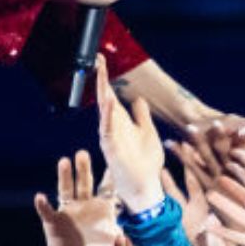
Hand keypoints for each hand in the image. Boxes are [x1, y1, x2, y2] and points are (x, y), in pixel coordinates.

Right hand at [33, 150, 117, 245]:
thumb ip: (121, 242)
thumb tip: (124, 236)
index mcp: (102, 208)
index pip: (107, 188)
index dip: (109, 176)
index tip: (112, 159)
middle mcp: (85, 205)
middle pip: (84, 183)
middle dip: (84, 169)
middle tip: (82, 154)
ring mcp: (68, 212)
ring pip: (66, 190)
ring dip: (65, 177)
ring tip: (64, 162)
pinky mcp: (54, 222)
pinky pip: (47, 212)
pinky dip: (43, 205)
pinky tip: (40, 197)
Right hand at [95, 55, 165, 210]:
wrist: (145, 187)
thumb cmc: (146, 162)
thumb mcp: (148, 132)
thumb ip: (141, 116)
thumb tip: (138, 99)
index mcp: (122, 122)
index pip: (111, 95)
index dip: (106, 79)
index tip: (101, 60)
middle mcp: (113, 127)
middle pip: (104, 98)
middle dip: (100, 78)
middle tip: (96, 58)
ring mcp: (110, 137)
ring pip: (104, 110)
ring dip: (102, 90)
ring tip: (100, 71)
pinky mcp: (112, 148)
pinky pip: (108, 128)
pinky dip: (108, 115)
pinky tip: (109, 100)